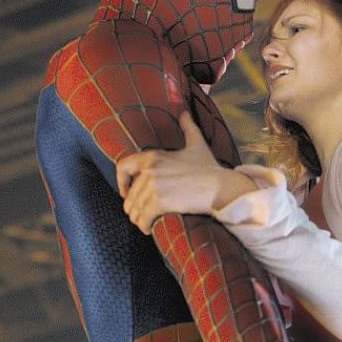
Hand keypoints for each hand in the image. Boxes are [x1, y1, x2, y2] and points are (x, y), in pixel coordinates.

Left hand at [117, 111, 225, 234]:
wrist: (221, 187)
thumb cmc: (210, 169)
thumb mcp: (197, 144)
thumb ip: (188, 127)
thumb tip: (185, 112)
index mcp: (154, 156)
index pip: (123, 166)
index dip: (121, 182)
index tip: (126, 193)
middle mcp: (150, 170)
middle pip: (129, 195)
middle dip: (133, 208)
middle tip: (142, 215)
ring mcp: (154, 186)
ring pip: (134, 209)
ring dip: (138, 220)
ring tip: (146, 224)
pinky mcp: (160, 202)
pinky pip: (143, 218)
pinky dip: (144, 226)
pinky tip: (150, 229)